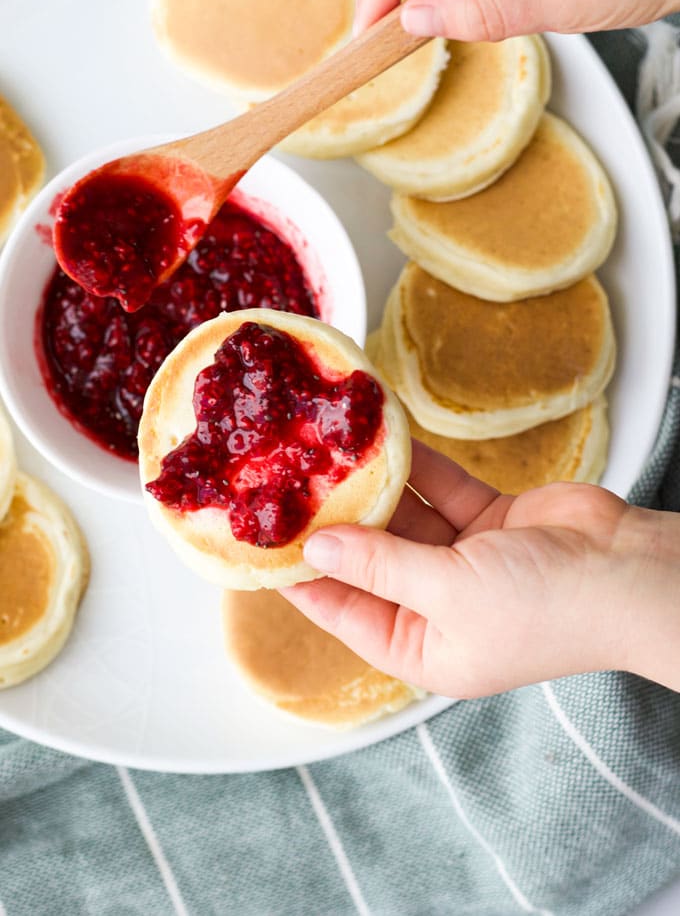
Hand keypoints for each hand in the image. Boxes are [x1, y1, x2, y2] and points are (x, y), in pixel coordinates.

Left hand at [282, 441, 679, 697]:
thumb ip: (379, 565)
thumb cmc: (544, 609)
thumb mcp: (447, 593)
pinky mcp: (489, 521)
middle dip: (336, 522)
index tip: (261, 543)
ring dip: (372, 488)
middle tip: (287, 481)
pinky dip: (415, 466)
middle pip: (369, 559)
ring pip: (403, 519)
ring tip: (324, 450)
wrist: (630, 573)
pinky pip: (440, 490)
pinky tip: (381, 437)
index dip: (302, 578)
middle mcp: (437, 606)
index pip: (343, 611)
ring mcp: (463, 561)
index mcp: (422, 647)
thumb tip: (317, 548)